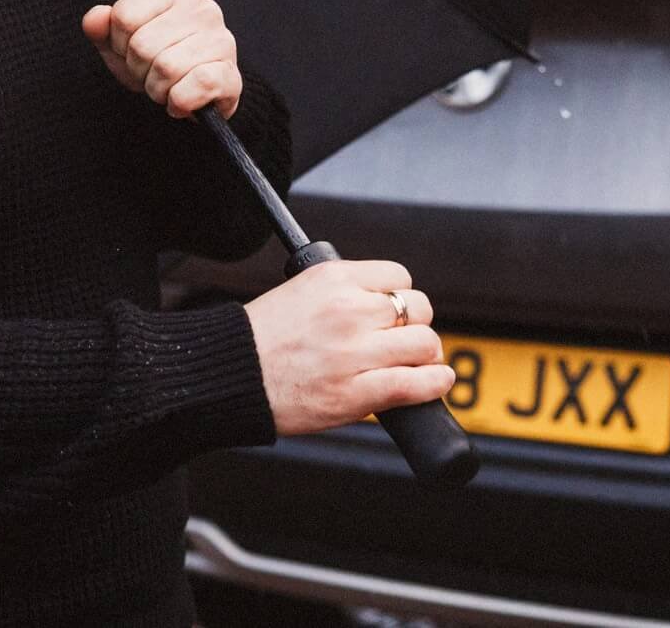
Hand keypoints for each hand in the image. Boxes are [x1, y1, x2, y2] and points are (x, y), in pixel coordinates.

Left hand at [81, 0, 240, 118]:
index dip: (118, 43)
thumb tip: (95, 18)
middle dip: (138, 69)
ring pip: (166, 68)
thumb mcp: (119, 43)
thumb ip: (101, 27)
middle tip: (151, 72)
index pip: (123, 16)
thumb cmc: (155, 61)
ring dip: (157, 89)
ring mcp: (221, 40)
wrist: (192, 96)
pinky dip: (179, 102)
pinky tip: (182, 100)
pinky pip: (193, 88)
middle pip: (142, 45)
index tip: (131, 50)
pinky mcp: (232, 75)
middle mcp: (202, 8)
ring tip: (166, 86)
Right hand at [241, 258, 450, 435]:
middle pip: (418, 308)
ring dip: (426, 354)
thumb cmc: (260, 338)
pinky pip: (415, 383)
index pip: (398, 277)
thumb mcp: (300, 291)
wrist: (232, 374)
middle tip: (406, 339)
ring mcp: (354, 352)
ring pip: (424, 344)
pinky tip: (437, 380)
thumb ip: (342, 293)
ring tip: (417, 362)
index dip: (401, 296)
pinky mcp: (356, 392)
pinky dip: (435, 383)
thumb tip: (383, 304)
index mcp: (333, 279)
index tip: (396, 310)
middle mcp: (348, 310)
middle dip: (417, 324)